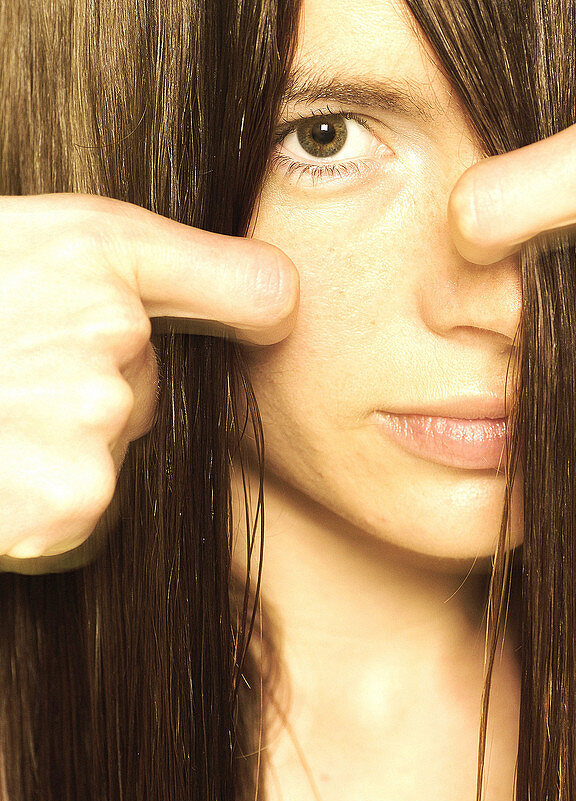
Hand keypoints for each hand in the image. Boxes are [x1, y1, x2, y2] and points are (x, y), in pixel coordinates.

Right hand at [0, 193, 298, 566]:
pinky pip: (86, 509)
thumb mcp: (20, 249)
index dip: (253, 301)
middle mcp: (111, 327)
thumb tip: (280, 299)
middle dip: (83, 391)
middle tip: (1, 380)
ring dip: (57, 453)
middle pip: (146, 387)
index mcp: (92, 249)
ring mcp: (95, 415)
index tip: (269, 313)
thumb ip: (140, 266)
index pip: (243, 285)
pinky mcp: (77, 497)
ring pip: (113, 451)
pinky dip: (39, 507)